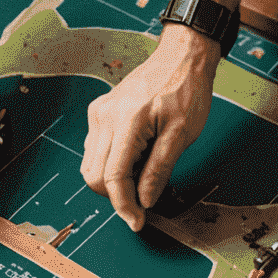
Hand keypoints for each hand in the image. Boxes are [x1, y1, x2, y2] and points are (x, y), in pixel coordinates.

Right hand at [82, 28, 218, 229]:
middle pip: (95, 177)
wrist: (180, 56)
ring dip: (113, 181)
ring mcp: (99, 115)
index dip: (124, 205)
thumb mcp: (182, 134)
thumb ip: (160, 169)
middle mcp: (105, 118)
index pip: (113, 177)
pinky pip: (95, 151)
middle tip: (145, 197)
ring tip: (142, 171)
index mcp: (127, 122)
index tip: (137, 221)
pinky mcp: (99, 114)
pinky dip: (111, 164)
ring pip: (91, 166)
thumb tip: (146, 200)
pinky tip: (134, 158)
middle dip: (117, 195)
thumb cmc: (186, 89)